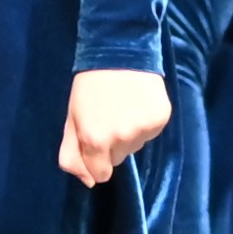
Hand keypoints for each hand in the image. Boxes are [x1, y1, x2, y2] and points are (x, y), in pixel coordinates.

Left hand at [58, 66, 171, 185]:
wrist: (119, 51)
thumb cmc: (89, 86)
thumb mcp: (71, 119)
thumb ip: (71, 156)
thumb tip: (89, 182)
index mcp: (95, 140)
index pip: (101, 174)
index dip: (97, 159)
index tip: (96, 141)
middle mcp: (121, 139)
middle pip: (119, 159)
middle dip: (112, 145)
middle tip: (108, 116)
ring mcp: (144, 129)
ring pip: (136, 146)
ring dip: (130, 133)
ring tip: (123, 106)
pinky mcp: (161, 118)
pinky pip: (151, 133)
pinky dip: (145, 122)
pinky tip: (138, 103)